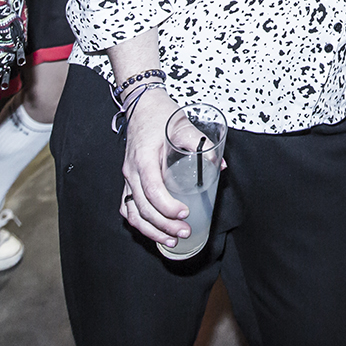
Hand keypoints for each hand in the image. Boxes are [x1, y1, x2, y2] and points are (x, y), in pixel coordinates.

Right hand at [118, 90, 190, 246]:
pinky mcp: (128, 180)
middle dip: (163, 225)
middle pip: (142, 207)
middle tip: (184, 233)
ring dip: (150, 230)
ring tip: (170, 241)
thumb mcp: (182, 124)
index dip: (166, 206)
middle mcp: (131, 171)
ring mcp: (127, 177)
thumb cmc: (160, 114)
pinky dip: (139, 223)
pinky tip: (154, 231)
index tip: (184, 214)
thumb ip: (200, 143)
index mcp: (143, 158)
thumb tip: (218, 165)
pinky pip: (128, 207)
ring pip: (132, 212)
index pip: (151, 189)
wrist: (141, 104)